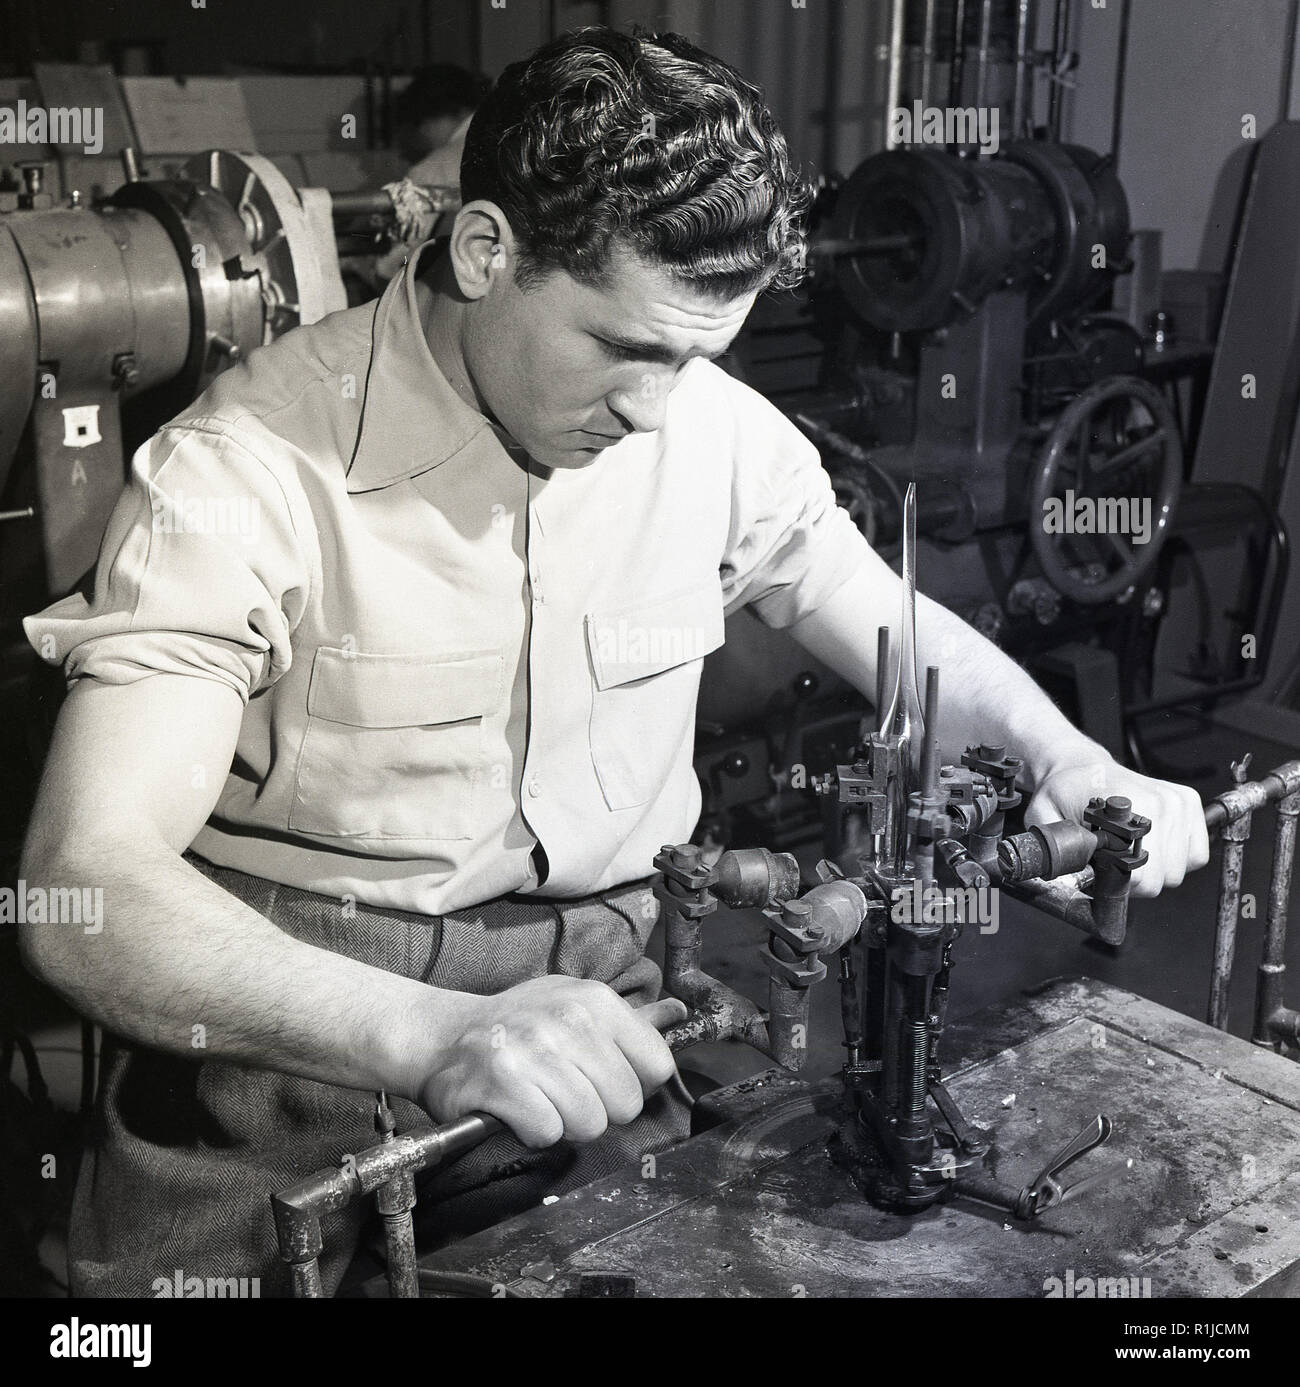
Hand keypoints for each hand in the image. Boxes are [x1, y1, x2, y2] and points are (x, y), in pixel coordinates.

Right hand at [418, 975, 687, 1147]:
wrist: (443, 1036)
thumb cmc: (516, 1024)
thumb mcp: (572, 1002)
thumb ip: (624, 1020)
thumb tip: (678, 1014)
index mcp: (594, 1001)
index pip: (656, 1066)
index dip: (635, 1084)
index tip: (606, 1080)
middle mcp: (568, 1021)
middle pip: (626, 1104)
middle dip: (599, 1109)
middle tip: (566, 1092)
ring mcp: (534, 1051)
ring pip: (589, 1124)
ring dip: (566, 1124)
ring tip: (542, 1100)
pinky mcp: (503, 1084)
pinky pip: (548, 1133)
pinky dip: (534, 1132)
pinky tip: (520, 1110)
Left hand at [1025, 755, 1209, 897]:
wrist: (1081, 766)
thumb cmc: (1064, 792)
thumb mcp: (1046, 818)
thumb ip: (1055, 847)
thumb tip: (1064, 873)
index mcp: (1128, 809)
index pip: (1143, 876)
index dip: (1121, 884)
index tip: (1105, 874)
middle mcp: (1161, 803)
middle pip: (1165, 878)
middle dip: (1139, 880)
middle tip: (1117, 865)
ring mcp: (1178, 802)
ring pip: (1182, 869)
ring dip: (1159, 870)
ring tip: (1133, 854)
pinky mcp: (1188, 802)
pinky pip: (1197, 853)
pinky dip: (1179, 858)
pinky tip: (1155, 847)